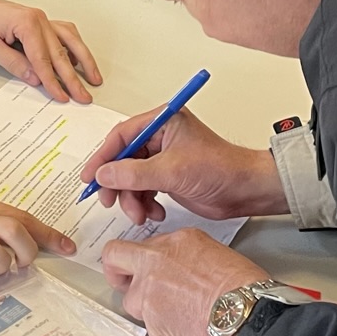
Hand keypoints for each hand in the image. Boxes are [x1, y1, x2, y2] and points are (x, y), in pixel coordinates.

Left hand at [0, 0, 100, 103]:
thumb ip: (15, 64)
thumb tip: (35, 78)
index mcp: (26, 23)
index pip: (43, 59)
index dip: (53, 81)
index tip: (61, 96)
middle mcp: (38, 19)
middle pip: (60, 53)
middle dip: (72, 78)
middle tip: (83, 96)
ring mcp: (41, 19)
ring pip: (70, 40)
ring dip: (83, 60)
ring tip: (94, 77)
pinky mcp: (39, 22)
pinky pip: (64, 33)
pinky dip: (74, 46)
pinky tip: (78, 59)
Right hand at [77, 108, 286, 226]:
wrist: (245, 191)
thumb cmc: (221, 169)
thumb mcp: (172, 171)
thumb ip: (134, 173)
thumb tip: (104, 174)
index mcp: (162, 121)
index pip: (122, 136)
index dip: (103, 157)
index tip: (91, 177)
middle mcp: (161, 137)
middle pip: (123, 158)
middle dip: (117, 183)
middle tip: (110, 200)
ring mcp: (164, 158)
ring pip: (132, 178)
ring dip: (132, 199)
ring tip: (140, 214)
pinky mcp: (168, 177)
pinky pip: (144, 190)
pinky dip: (145, 204)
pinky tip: (155, 214)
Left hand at [101, 229, 270, 335]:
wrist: (246, 313)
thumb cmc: (241, 285)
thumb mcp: (212, 251)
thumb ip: (183, 255)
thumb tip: (175, 266)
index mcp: (173, 242)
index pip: (140, 244)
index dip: (138, 258)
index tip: (139, 266)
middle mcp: (155, 262)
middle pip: (114, 261)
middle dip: (116, 273)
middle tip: (126, 284)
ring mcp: (150, 292)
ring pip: (132, 302)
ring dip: (148, 309)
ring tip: (174, 314)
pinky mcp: (153, 321)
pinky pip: (152, 330)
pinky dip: (165, 333)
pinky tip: (185, 329)